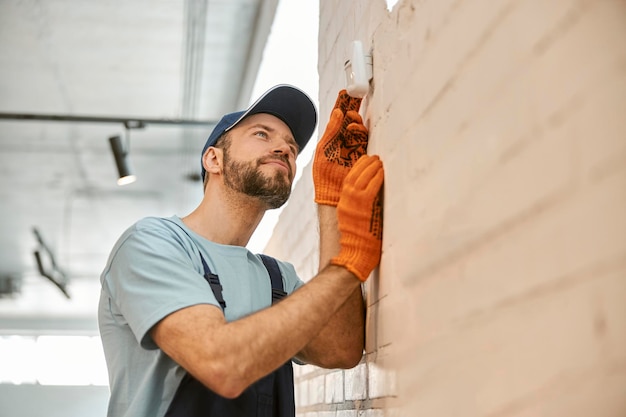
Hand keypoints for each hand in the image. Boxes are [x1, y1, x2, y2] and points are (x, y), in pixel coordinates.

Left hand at [313, 90, 368, 205]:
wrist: (333, 193)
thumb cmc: (324, 175)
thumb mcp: (323, 150)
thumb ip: (331, 132)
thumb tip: (338, 112)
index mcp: (332, 139)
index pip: (338, 118)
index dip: (342, 105)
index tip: (345, 92)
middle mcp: (344, 141)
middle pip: (351, 120)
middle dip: (353, 108)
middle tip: (353, 98)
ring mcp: (354, 148)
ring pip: (358, 128)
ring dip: (355, 120)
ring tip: (350, 119)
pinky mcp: (363, 154)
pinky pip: (365, 138)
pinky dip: (360, 130)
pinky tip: (353, 128)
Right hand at [330, 155, 383, 280]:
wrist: (354, 257)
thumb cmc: (359, 244)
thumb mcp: (356, 221)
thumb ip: (361, 208)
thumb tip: (374, 198)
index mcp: (343, 205)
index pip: (348, 181)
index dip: (357, 169)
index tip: (365, 160)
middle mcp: (346, 203)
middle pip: (353, 176)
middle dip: (363, 164)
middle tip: (374, 156)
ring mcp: (353, 206)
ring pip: (361, 179)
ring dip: (370, 167)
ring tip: (379, 160)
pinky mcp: (364, 209)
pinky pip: (370, 188)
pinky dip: (376, 177)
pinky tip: (382, 171)